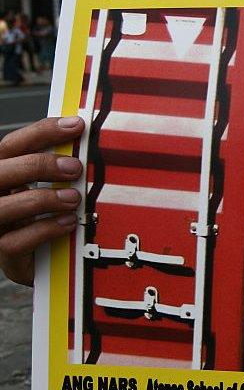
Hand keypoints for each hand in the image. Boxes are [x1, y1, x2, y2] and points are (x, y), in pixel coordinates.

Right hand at [0, 117, 84, 285]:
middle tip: (75, 168)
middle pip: (2, 171)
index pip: (13, 145)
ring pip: (2, 207)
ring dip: (42, 199)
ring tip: (73, 199)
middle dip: (39, 165)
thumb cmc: (44, 218)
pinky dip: (44, 230)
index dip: (42, 132)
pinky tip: (69, 224)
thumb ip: (59, 168)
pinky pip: (14, 242)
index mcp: (3, 174)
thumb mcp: (48, 188)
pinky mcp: (4, 255)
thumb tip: (88, 142)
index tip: (76, 126)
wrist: (41, 263)